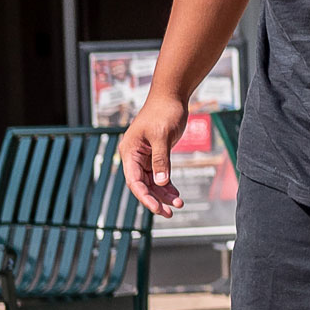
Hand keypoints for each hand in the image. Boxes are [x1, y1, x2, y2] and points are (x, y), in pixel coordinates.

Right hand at [119, 93, 189, 217]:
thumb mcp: (162, 136)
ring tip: (179, 204)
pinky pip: (159, 175)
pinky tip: (176, 195)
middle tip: (170, 213)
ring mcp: (144, 156)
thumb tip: (161, 183)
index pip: (134, 181)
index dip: (145, 197)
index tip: (158, 209)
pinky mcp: (155, 154)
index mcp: (130, 152)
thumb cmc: (164, 111)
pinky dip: (167, 185)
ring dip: (164, 194)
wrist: (171, 96)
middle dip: (156, 200)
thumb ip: (161, 160)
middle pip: (142, 185)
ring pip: (152, 182)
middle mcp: (134, 156)